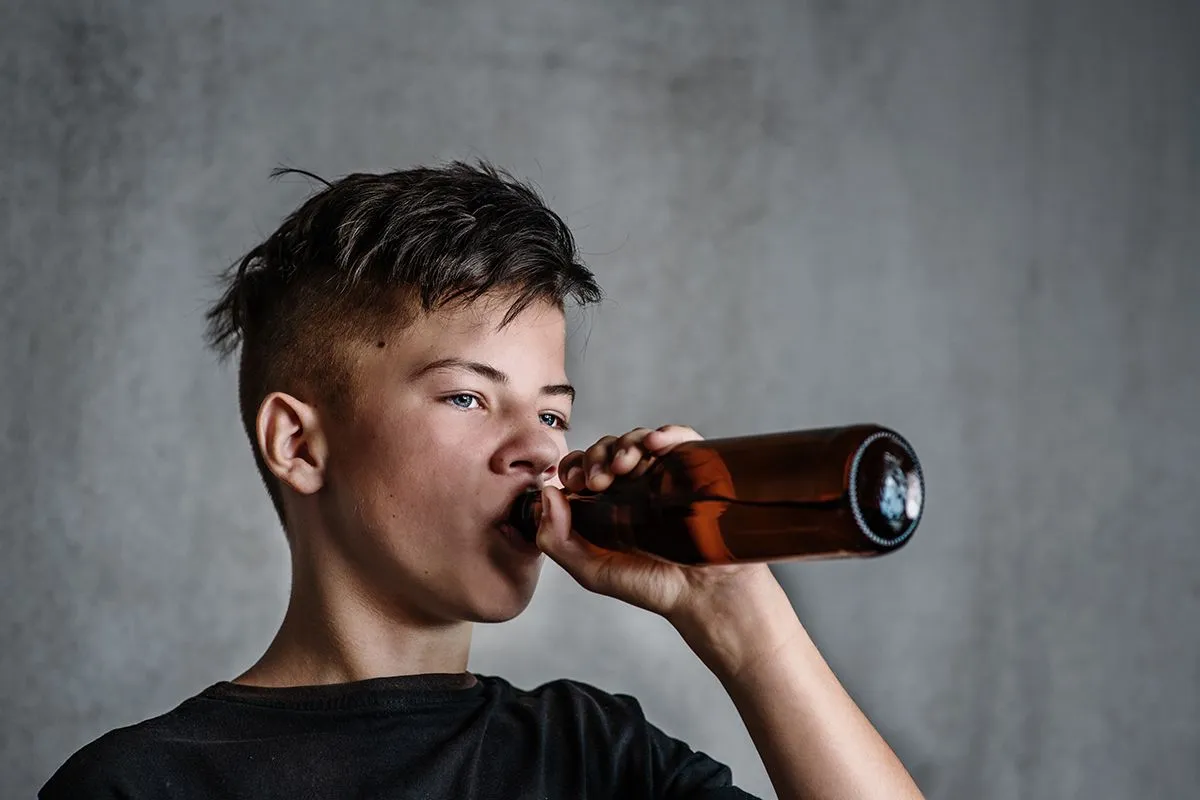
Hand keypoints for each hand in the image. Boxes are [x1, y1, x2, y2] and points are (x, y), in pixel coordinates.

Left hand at [535, 425, 774, 623]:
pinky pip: (681, 438)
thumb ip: (557, 540)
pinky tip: (656, 443)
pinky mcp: (696, 469)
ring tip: (626, 467)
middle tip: (600, 482)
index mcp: (607, 503)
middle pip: (608, 449)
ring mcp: (665, 475)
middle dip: (597, 457)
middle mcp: (634, 484)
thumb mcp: (592, 571)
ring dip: (626, 445)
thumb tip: (547, 493)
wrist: (707, 595)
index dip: (574, 467)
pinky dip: (666, 433)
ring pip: (638, 440)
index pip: (583, 468)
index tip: (577, 483)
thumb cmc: (652, 586)